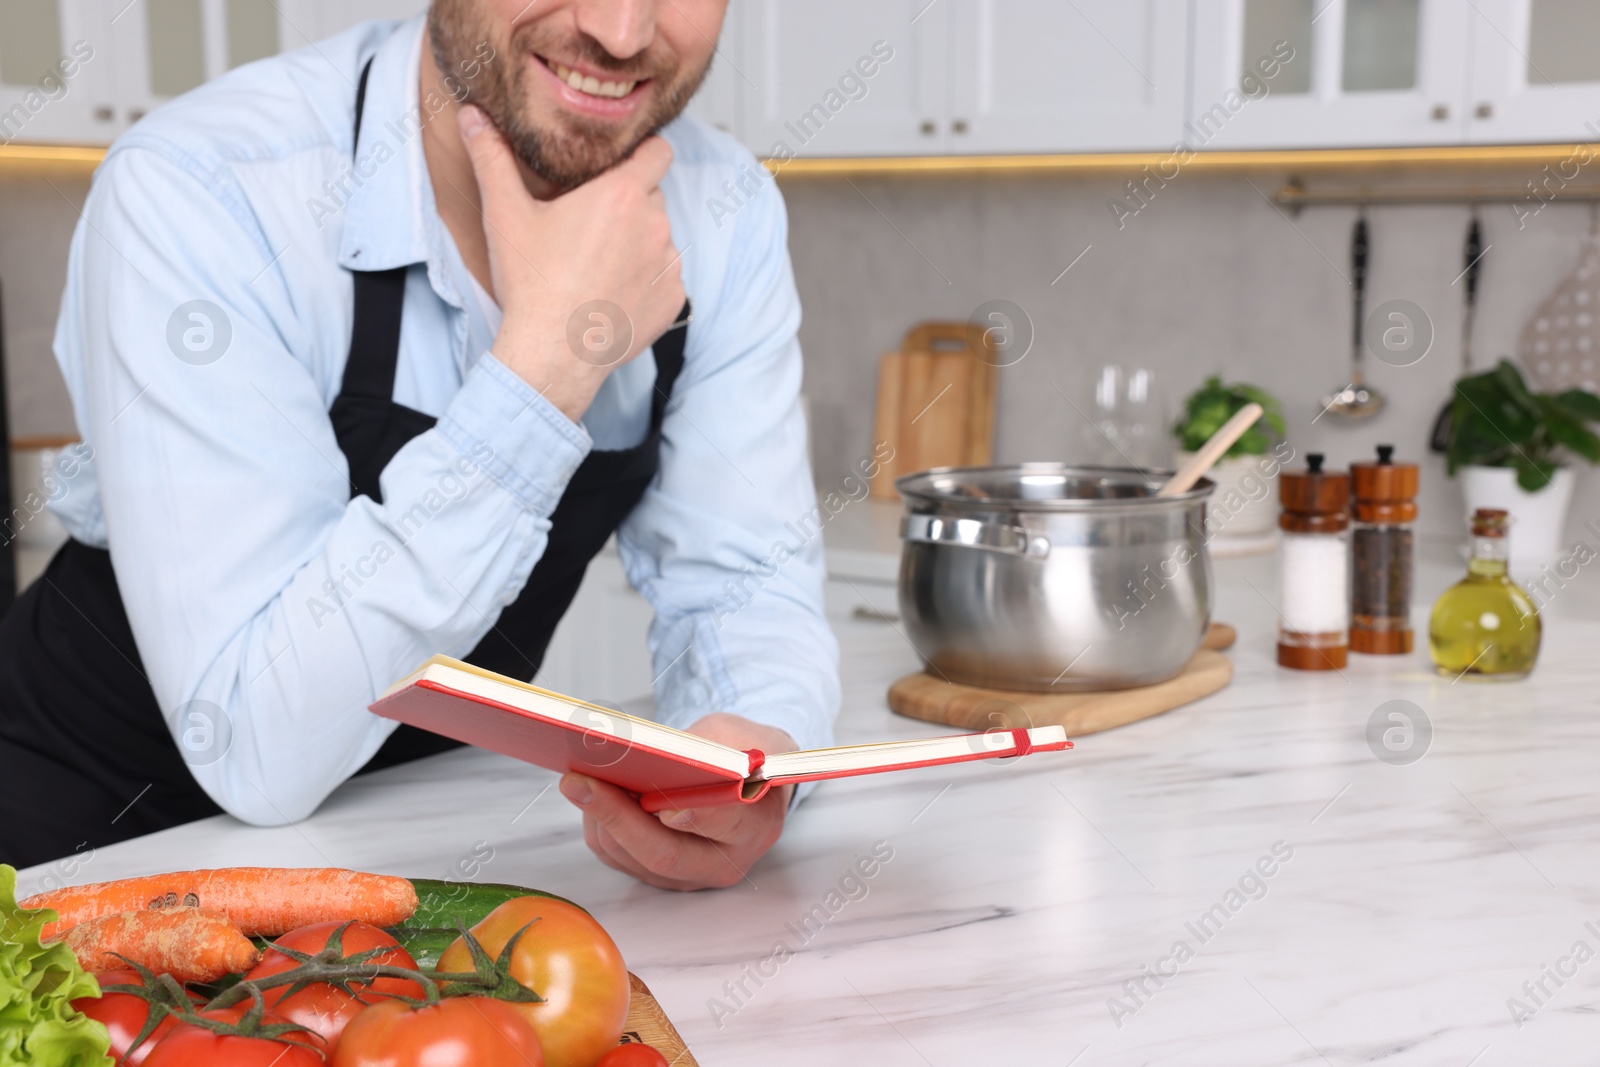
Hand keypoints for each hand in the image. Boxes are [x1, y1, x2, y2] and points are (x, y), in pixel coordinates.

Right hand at [456, 106, 684, 421]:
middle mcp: (655, 225)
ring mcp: (668, 265)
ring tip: (596, 265)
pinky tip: (611, 293)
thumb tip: (473, 117)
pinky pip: (665, 279)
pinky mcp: (672, 300)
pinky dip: (645, 282)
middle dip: (626, 204)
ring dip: (636, 244)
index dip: (643, 153)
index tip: (623, 164)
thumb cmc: (532, 284)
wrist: (553, 354)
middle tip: (588, 225)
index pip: (658, 152)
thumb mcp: (505, 215)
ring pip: (658, 239)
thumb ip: (491, 158)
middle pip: (651, 197)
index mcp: (622, 194)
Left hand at [559, 714, 796, 890]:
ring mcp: (689, 875)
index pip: (727, 823)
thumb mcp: (737, 735)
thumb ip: (708, 748)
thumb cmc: (740, 752)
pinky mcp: (658, 876)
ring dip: (600, 818)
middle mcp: (724, 861)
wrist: (745, 778)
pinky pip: (617, 857)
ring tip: (580, 780)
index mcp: (757, 824)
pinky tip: (591, 794)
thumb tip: (656, 755)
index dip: (697, 814)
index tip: (666, 805)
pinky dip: (599, 824)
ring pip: (632, 858)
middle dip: (618, 817)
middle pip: (665, 854)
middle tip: (581, 783)